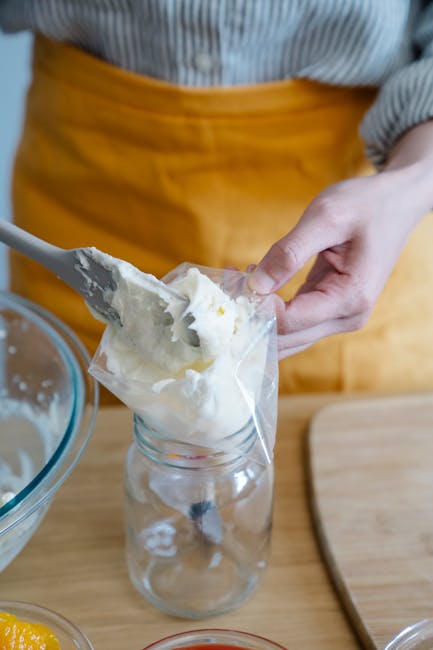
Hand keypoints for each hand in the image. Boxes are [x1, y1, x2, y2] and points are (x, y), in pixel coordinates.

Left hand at [249, 120, 432, 358]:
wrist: (396, 202)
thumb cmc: (366, 204)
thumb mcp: (326, 217)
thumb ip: (289, 253)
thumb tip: (254, 285)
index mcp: (350, 298)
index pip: (289, 322)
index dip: (257, 306)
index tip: (242, 275)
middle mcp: (347, 317)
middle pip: (285, 340)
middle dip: (251, 318)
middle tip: (230, 282)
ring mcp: (338, 317)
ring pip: (287, 337)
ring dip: (257, 316)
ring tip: (238, 279)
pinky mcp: (329, 308)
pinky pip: (293, 320)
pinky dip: (268, 308)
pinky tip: (253, 281)